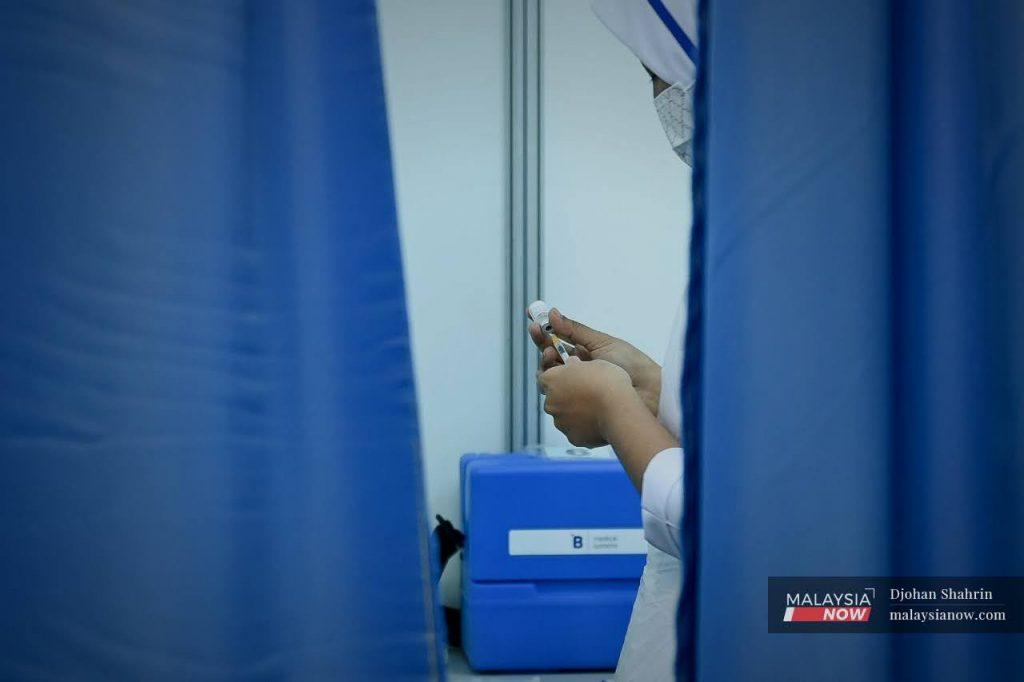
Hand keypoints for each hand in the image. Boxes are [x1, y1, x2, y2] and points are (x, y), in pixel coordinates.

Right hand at [528, 309, 661, 415]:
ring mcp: (576, 388)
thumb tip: (551, 313)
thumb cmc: (632, 365)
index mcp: (583, 353)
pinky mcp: (576, 406)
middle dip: (544, 348)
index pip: (556, 341)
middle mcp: (577, 370)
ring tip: (557, 358)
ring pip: (551, 378)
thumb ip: (575, 330)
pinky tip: (565, 380)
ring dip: (549, 366)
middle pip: (549, 359)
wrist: (649, 393)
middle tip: (545, 343)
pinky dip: (557, 386)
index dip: (543, 332)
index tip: (532, 320)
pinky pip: (557, 397)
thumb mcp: (602, 342)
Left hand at [538, 358, 635, 447]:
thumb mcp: (593, 362)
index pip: (545, 377)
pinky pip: (576, 431)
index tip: (570, 377)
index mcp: (552, 380)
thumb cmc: (608, 383)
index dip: (558, 377)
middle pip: (554, 399)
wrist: (619, 410)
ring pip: (564, 416)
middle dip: (566, 396)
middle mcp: (550, 402)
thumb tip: (572, 364)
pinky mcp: (572, 437)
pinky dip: (584, 427)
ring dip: (575, 413)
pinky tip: (598, 421)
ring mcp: (560, 421)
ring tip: (596, 408)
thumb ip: (577, 365)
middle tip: (586, 393)